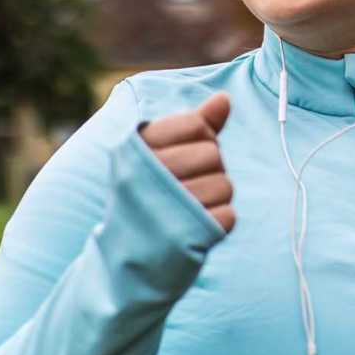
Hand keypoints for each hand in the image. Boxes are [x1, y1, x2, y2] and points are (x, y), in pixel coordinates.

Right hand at [138, 91, 235, 233]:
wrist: (126, 255)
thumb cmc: (149, 194)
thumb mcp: (162, 152)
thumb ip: (195, 124)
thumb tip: (225, 99)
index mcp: (137, 147)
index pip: (197, 125)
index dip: (201, 139)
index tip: (182, 156)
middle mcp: (146, 174)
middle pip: (213, 154)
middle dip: (209, 169)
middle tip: (185, 186)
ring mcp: (164, 206)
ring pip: (225, 185)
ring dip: (215, 198)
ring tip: (190, 208)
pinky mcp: (183, 237)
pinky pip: (228, 216)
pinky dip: (218, 222)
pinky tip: (195, 227)